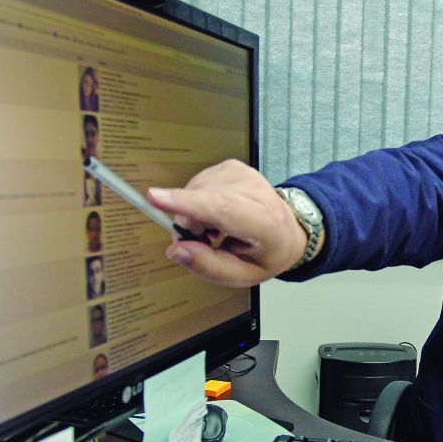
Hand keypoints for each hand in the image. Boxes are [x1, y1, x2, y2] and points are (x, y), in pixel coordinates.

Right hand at [146, 159, 309, 286]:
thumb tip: (176, 249)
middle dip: (188, 226)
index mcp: (264, 222)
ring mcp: (242, 173)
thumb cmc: (266, 253)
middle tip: (204, 243)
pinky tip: (215, 214)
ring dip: (194, 215)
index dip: (186, 204)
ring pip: (194, 193)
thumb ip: (209, 266)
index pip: (222, 208)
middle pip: (200, 201)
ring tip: (215, 230)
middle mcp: (255, 191)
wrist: (288, 230)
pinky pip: (197, 186)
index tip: (154, 197)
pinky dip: (198, 203)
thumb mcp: (243, 275)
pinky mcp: (230, 166)